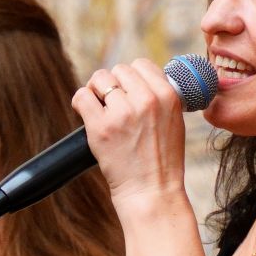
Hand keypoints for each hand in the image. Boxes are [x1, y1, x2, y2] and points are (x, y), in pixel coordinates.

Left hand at [70, 58, 187, 209]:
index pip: (141, 65)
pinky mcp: (101, 127)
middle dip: (114, 85)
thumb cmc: (162, 161)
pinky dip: (81, 102)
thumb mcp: (174, 121)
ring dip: (96, 91)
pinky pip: (82, 96)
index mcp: (167, 95)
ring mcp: (123, 113)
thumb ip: (160, 97)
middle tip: (113, 105)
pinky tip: (86, 114)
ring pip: (99, 79)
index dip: (131, 78)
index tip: (128, 92)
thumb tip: (138, 80)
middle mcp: (146, 100)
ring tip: (101, 109)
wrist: (152, 191)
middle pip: (119, 70)